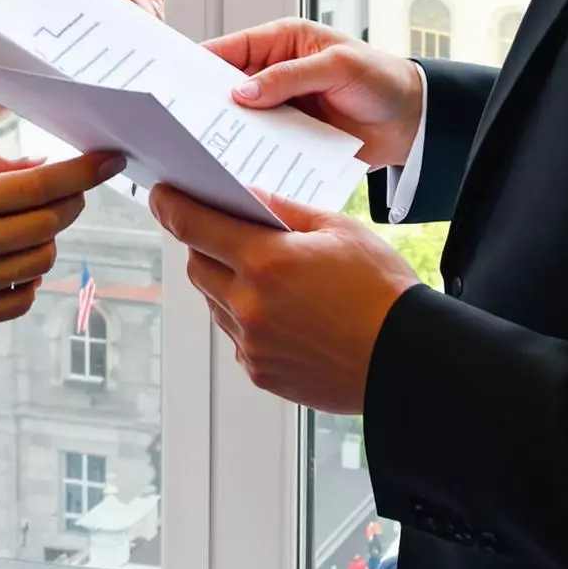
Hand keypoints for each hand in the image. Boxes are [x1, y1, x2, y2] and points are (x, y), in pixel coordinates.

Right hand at [0, 150, 121, 330]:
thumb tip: (46, 167)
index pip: (36, 186)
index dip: (81, 171)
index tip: (111, 159)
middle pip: (50, 223)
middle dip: (71, 201)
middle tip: (69, 190)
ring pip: (44, 257)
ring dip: (49, 236)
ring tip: (23, 224)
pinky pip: (26, 294)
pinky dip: (31, 273)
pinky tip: (9, 258)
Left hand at [151, 185, 417, 412]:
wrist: (408, 361)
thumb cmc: (381, 291)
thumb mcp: (337, 229)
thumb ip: (284, 210)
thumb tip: (247, 195)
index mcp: (266, 262)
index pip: (194, 227)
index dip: (170, 206)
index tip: (160, 195)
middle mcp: (249, 306)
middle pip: (197, 266)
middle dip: (203, 243)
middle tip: (223, 230)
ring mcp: (252, 345)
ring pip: (214, 301)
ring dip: (225, 281)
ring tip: (264, 272)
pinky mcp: (260, 373)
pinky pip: (235, 335)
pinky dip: (245, 317)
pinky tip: (280, 309)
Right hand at [205, 21, 423, 168]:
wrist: (413, 122)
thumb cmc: (382, 79)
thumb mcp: (337, 66)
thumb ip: (290, 76)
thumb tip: (243, 91)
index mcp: (283, 41)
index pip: (233, 48)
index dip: (203, 63)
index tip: (178, 81)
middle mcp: (277, 73)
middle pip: (230, 86)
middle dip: (209, 102)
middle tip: (184, 121)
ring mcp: (283, 107)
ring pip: (243, 119)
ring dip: (229, 132)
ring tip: (203, 149)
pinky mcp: (292, 137)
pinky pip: (264, 145)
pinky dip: (252, 154)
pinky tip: (238, 166)